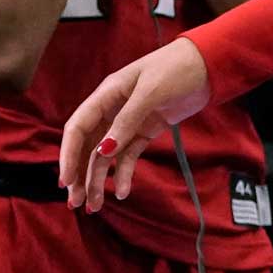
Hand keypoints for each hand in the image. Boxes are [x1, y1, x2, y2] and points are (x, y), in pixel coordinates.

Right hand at [58, 37, 211, 211]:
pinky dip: (124, 173)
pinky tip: (123, 191)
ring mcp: (129, 122)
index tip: (65, 180)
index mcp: (106, 95)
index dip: (68, 154)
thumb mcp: (151, 91)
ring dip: (98, 180)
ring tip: (95, 207)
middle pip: (88, 146)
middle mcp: (112, 110)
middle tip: (75, 204)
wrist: (207, 65)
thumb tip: (104, 151)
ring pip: (106, 155)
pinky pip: (129, 155)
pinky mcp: (146, 130)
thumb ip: (127, 120)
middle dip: (80, 175)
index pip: (78, 128)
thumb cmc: (176, 68)